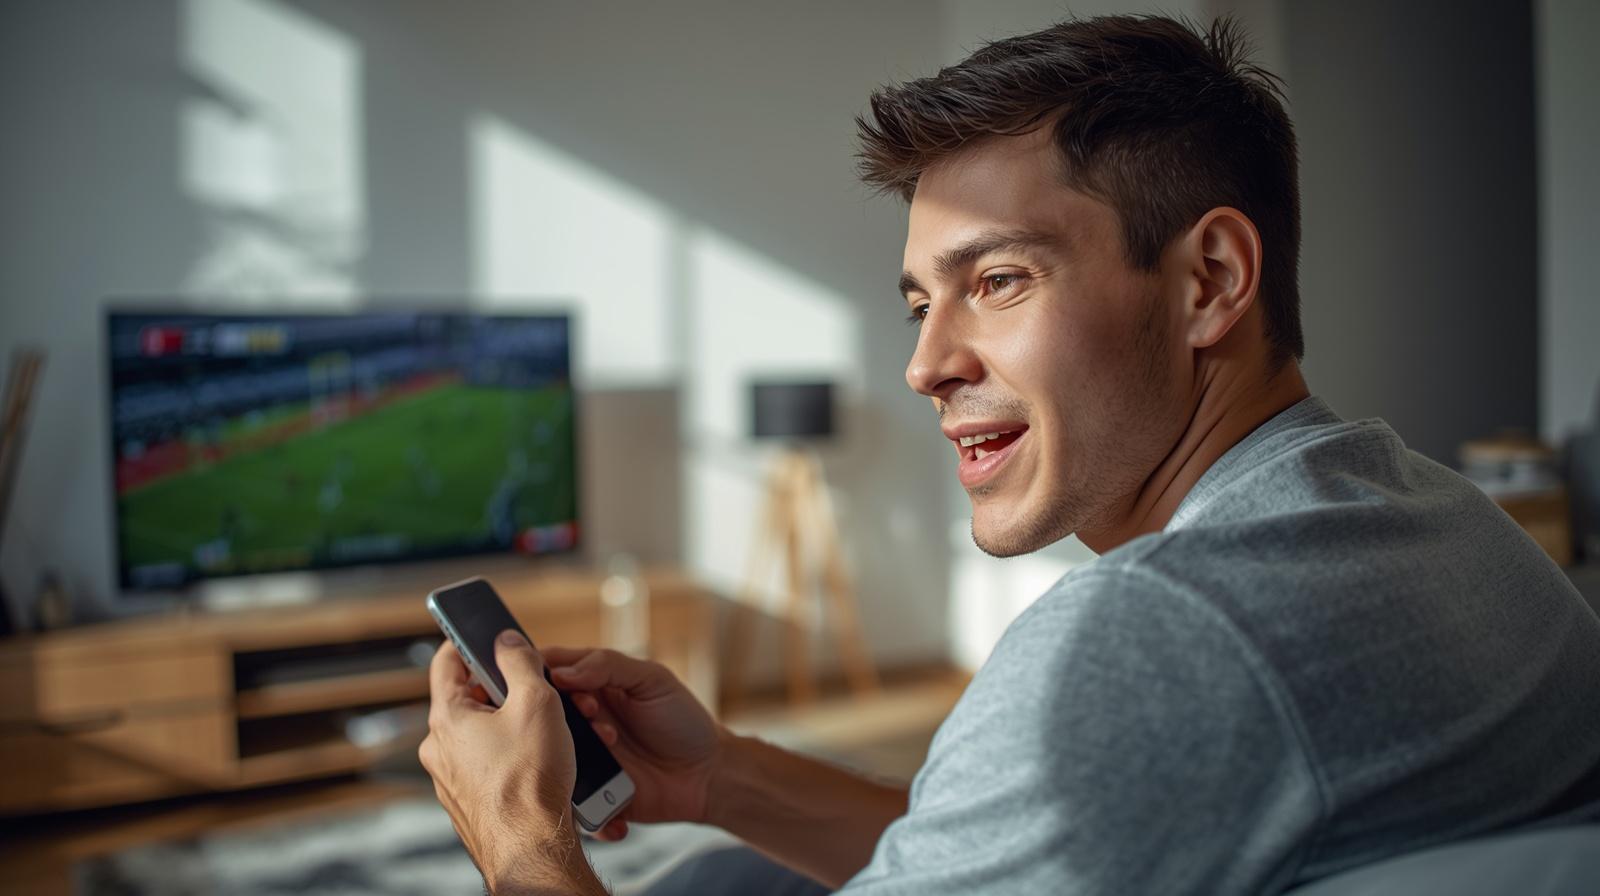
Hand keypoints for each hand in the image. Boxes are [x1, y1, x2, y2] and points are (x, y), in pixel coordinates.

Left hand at [419, 632, 604, 894]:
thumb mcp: (536, 702)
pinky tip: (536, 765)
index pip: (446, 661)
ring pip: (477, 735)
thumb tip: (507, 640)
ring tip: (542, 732)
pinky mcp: (467, 803)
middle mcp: (439, 748)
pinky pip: (484, 767)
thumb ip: (520, 662)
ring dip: (505, 725)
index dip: (467, 641)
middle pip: (466, 699)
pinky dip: (507, 758)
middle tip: (533, 689)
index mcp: (447, 716)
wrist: (531, 847)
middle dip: (499, 689)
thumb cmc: (531, 779)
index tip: (487, 635)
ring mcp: (450, 779)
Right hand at [543, 646, 726, 840]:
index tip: (553, 679)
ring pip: (550, 757)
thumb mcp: (652, 680)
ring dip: (571, 751)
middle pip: (541, 716)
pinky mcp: (590, 794)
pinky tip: (612, 786)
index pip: (550, 672)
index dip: (541, 673)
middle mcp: (581, 722)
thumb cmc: (683, 720)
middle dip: (558, 713)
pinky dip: (584, 798)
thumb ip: (608, 666)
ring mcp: (583, 759)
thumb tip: (562, 672)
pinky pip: (570, 800)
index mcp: (592, 687)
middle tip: (592, 713)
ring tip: (610, 743)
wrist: (709, 774)